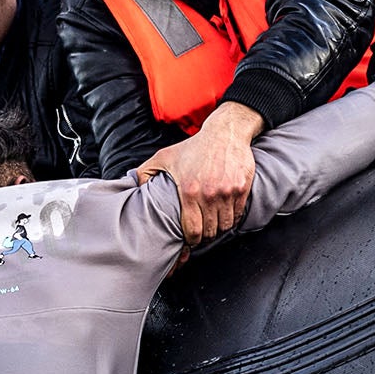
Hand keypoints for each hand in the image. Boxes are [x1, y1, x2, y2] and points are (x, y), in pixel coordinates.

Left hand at [131, 101, 262, 245]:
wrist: (225, 133)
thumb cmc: (193, 147)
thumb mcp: (164, 156)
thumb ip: (145, 172)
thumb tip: (132, 186)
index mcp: (189, 191)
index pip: (192, 230)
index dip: (191, 240)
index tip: (190, 240)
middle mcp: (209, 195)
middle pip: (210, 232)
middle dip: (205, 237)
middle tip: (202, 235)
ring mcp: (227, 192)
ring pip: (225, 226)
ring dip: (219, 229)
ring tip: (213, 225)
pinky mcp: (241, 189)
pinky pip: (237, 215)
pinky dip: (231, 219)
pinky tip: (224, 215)